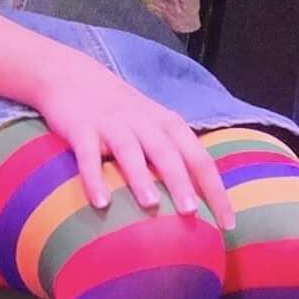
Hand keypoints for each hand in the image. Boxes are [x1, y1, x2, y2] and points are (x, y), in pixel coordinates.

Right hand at [31, 54, 237, 230]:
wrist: (70, 74)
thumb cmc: (119, 111)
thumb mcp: (152, 125)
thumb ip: (171, 155)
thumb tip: (196, 205)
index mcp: (167, 124)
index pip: (199, 158)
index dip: (215, 190)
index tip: (228, 224)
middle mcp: (144, 122)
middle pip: (168, 153)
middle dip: (182, 183)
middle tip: (192, 213)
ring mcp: (112, 124)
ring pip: (130, 151)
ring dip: (141, 177)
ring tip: (151, 206)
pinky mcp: (81, 127)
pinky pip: (88, 155)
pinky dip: (93, 177)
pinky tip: (100, 202)